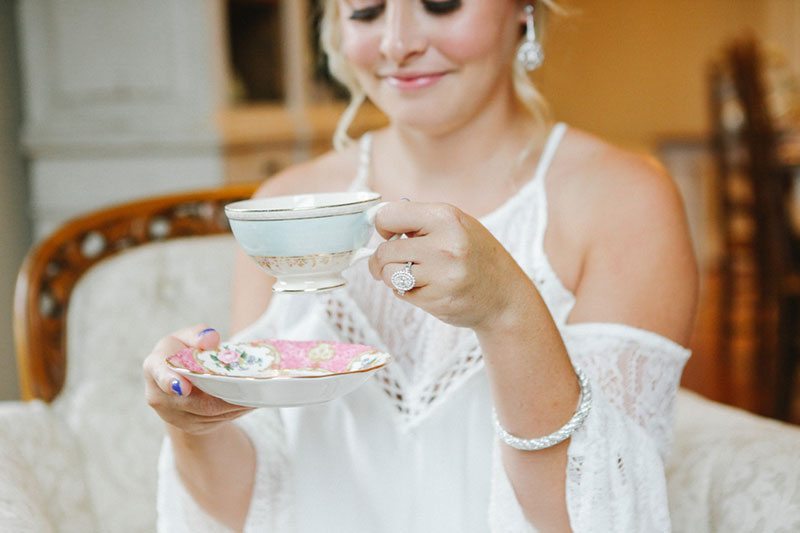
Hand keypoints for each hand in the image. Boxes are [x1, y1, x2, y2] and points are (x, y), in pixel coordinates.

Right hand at [143, 324, 252, 434]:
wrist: (176, 382)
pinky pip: (216, 421)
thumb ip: (197, 334)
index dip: (169, 381)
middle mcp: (159, 396)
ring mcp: (173, 416)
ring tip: (256, 394)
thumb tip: (211, 339)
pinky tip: (249, 402)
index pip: (159, 373)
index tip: (183, 387)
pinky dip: (234, 412)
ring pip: (208, 415)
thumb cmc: (181, 352)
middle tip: (248, 389)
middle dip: (222, 396)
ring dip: (234, 406)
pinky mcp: (190, 427)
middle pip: (194, 401)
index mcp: (155, 366)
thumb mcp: (187, 338)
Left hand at [368, 202, 534, 331]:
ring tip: (411, 273)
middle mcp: (444, 246)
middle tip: (397, 260)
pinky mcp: (437, 300)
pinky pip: (401, 293)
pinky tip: (426, 287)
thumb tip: (378, 220)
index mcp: (446, 218)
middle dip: (384, 257)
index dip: (383, 225)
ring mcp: (441, 275)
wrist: (504, 296)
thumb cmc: (475, 255)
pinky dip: (406, 290)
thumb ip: (420, 220)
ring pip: (388, 274)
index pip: (389, 216)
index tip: (389, 233)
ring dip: (393, 276)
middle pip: (385, 251)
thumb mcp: (456, 224)